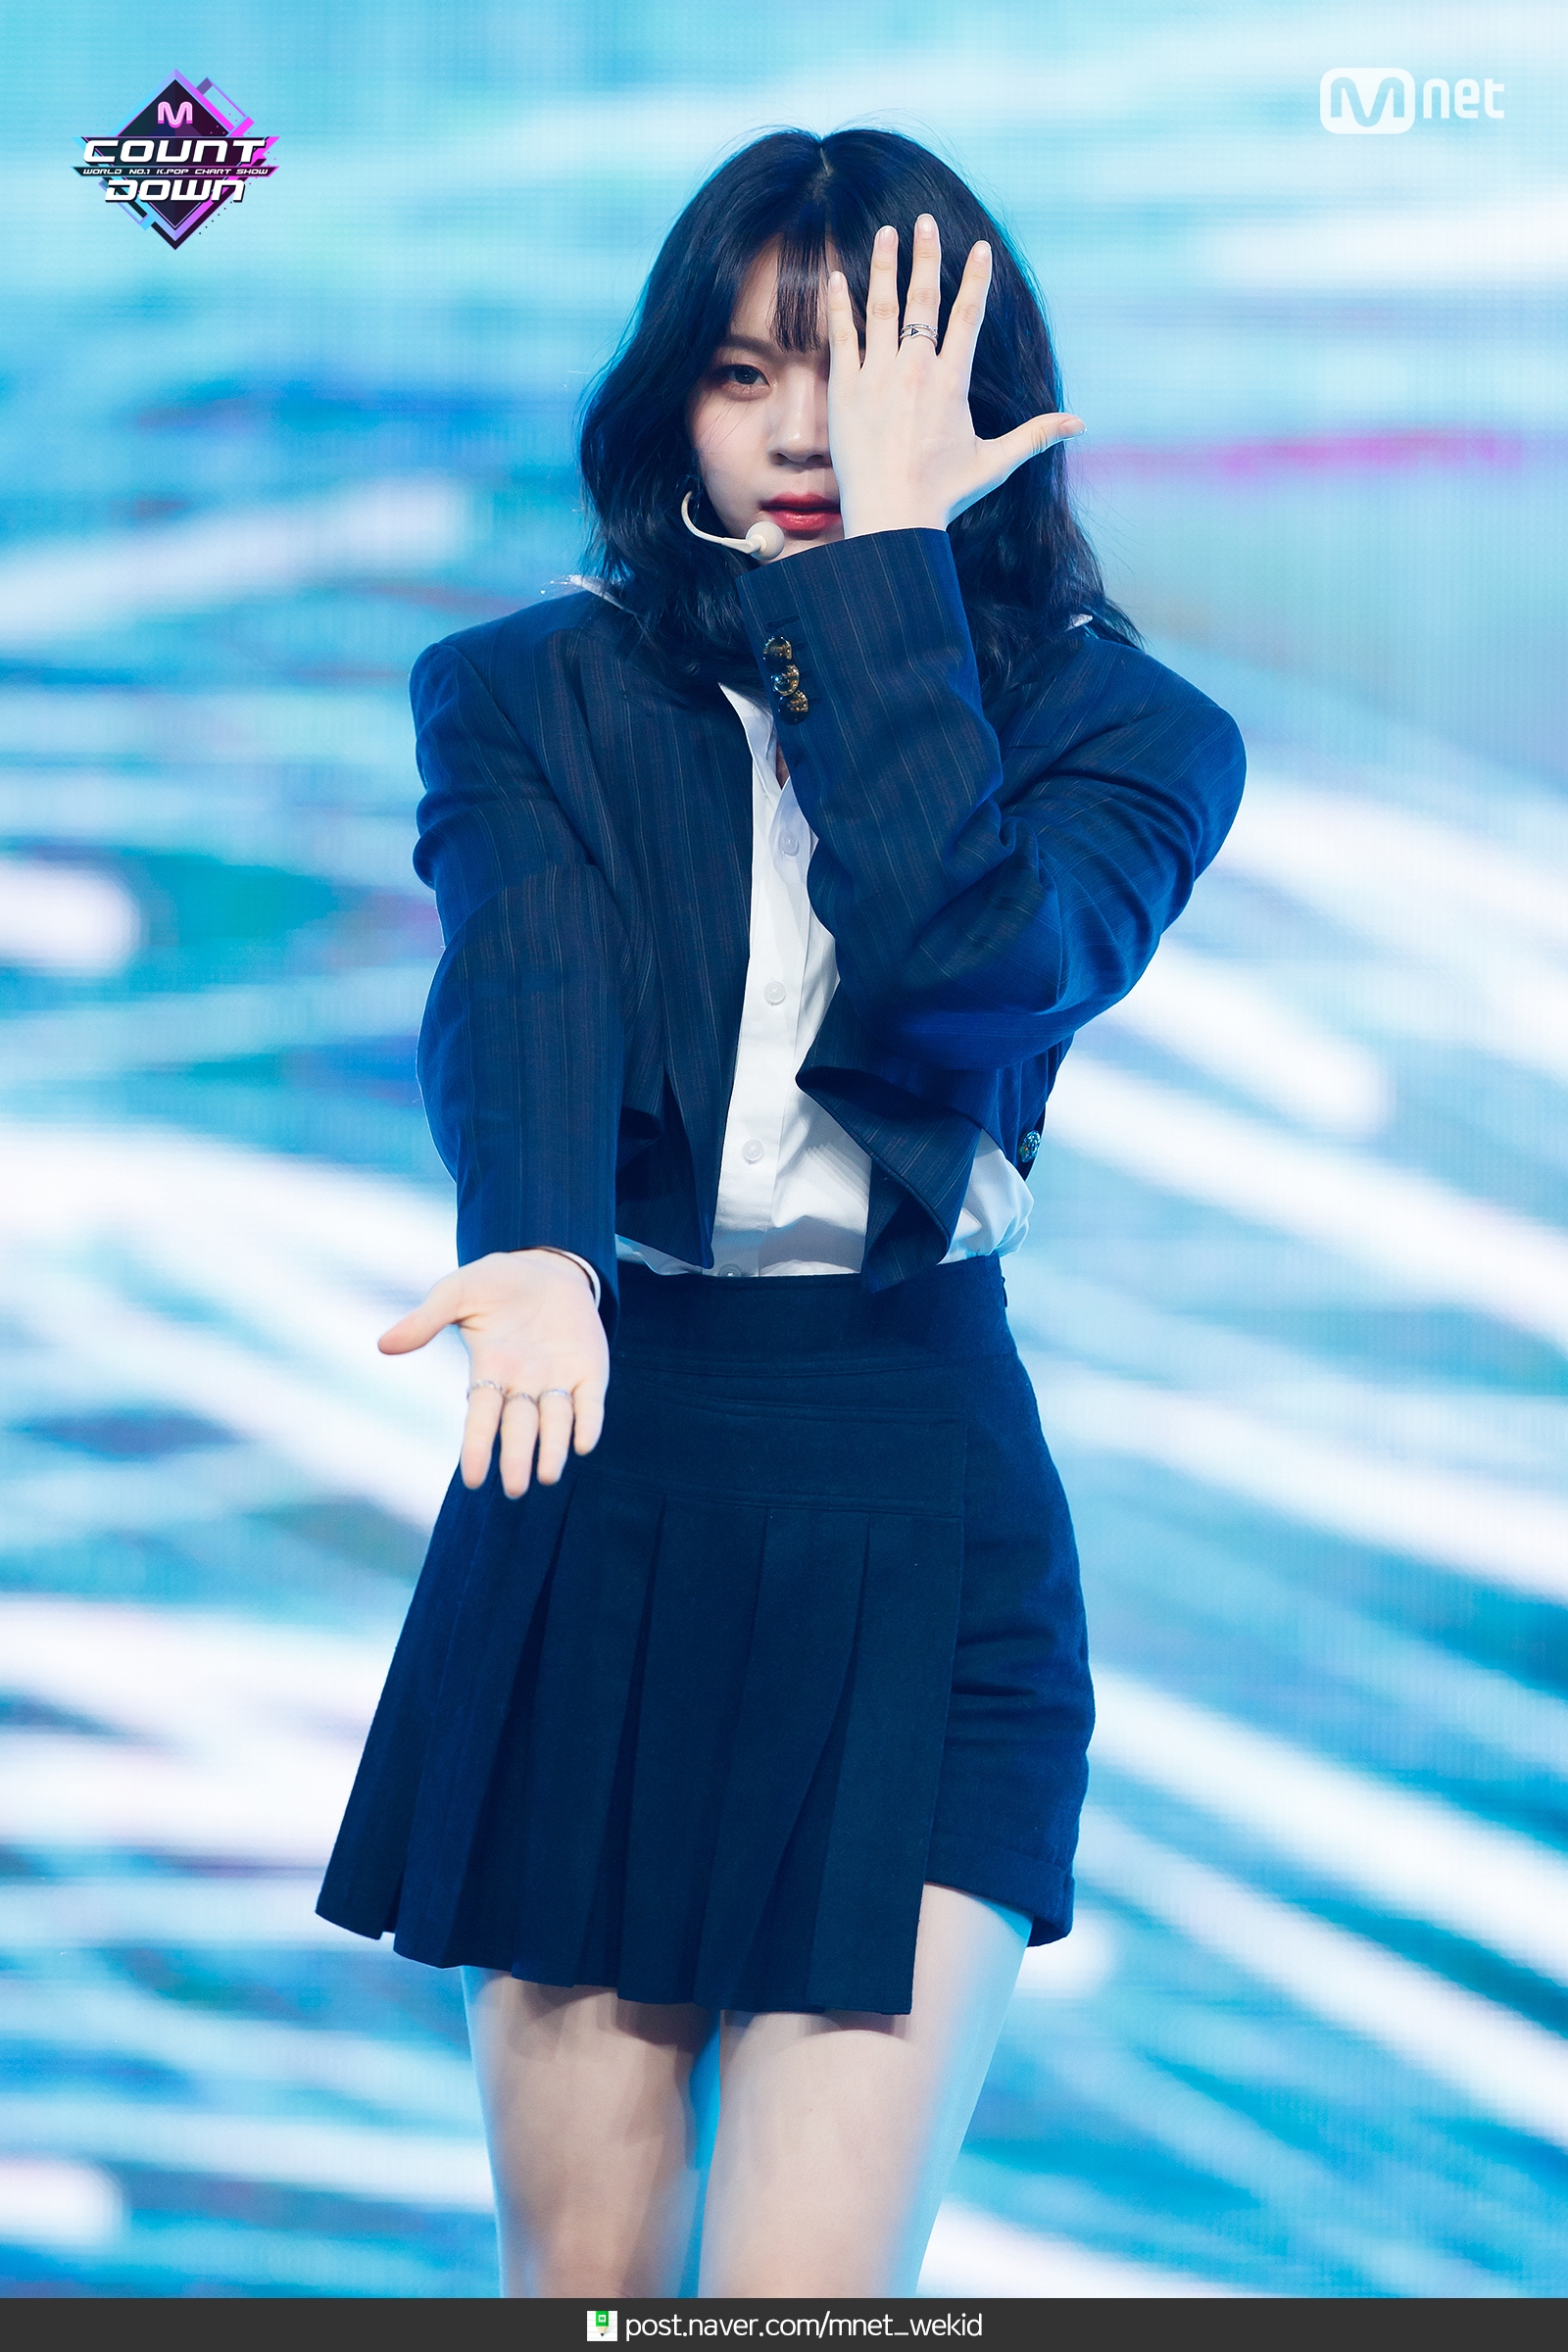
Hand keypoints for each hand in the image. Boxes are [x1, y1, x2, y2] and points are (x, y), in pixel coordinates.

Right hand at [379, 1248, 608, 1499]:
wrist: (548, 1266)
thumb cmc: (496, 1282)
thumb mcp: (457, 1292)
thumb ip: (426, 1319)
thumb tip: (383, 1345)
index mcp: (489, 1371)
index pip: (481, 1417)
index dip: (477, 1446)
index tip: (473, 1479)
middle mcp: (523, 1385)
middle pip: (519, 1427)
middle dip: (518, 1456)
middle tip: (516, 1488)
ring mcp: (558, 1380)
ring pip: (555, 1422)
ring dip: (553, 1449)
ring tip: (547, 1476)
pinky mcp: (590, 1371)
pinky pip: (589, 1403)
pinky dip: (587, 1422)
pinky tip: (585, 1443)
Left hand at [824, 215, 1082, 539]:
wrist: (892, 517)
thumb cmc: (942, 495)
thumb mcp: (994, 463)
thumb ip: (1035, 436)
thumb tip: (1080, 424)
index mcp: (951, 382)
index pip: (967, 317)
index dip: (975, 279)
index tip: (979, 249)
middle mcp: (915, 370)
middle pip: (922, 301)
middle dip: (925, 256)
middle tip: (924, 222)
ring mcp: (878, 376)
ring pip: (881, 308)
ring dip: (885, 267)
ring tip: (887, 234)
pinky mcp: (846, 390)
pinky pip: (842, 337)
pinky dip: (840, 305)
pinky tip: (837, 278)